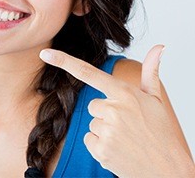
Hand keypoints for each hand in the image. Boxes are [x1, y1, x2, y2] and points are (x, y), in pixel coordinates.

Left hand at [39, 46, 192, 176]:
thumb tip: (159, 46)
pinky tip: (118, 149)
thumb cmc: (160, 132)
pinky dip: (100, 145)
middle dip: (105, 114)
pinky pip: (89, 140)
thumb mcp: (155, 99)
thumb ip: (150, 71)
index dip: (64, 61)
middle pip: (92, 105)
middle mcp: (113, 109)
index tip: (45, 54)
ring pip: (91, 123)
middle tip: (126, 125)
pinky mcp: (101, 149)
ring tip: (125, 139)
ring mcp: (107, 130)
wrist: (167, 169)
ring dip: (104, 131)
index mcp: (124, 93)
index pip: (88, 73)